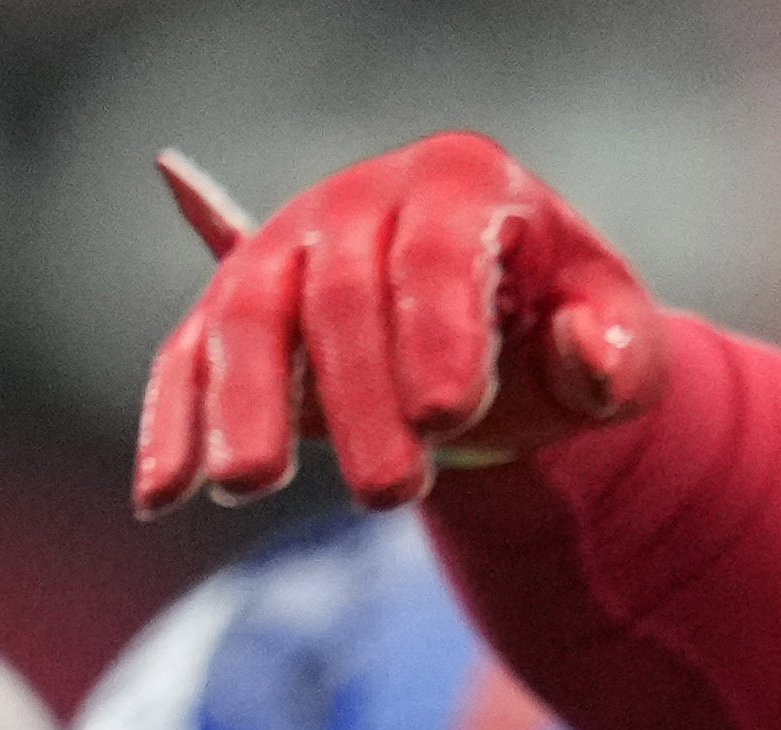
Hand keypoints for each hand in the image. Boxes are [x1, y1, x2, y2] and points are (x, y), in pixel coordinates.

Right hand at [133, 132, 666, 515]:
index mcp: (459, 183)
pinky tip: (160, 495)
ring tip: (251, 484)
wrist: (503, 341)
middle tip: (391, 495)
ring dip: (240, 403)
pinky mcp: (234, 310)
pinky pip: (187, 358)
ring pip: (244, 318)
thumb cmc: (564, 334)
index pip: (436, 252)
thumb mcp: (619, 342)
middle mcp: (358, 200)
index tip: (450, 417)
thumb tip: (584, 354)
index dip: (440, 330)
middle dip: (358, 396)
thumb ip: (618, 355)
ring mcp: (286, 249)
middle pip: (338, 292)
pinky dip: (171, 423)